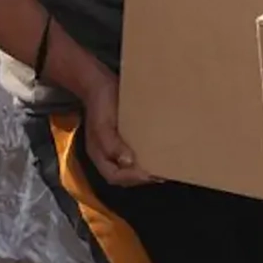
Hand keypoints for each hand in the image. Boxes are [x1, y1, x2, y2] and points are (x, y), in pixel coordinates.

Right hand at [79, 70, 155, 186]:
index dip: (132, 178)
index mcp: (99, 155)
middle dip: (141, 178)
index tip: (150, 175)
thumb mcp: (103, 125)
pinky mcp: (125, 137)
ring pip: (130, 165)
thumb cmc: (101, 105)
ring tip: (164, 168)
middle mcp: (108, 154)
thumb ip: (112, 145)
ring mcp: (117, 146)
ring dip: (145, 169)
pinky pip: (135, 152)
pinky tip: (160, 152)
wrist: (100, 84)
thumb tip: (128, 162)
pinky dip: (146, 156)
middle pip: (123, 175)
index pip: (114, 176)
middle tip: (162, 174)